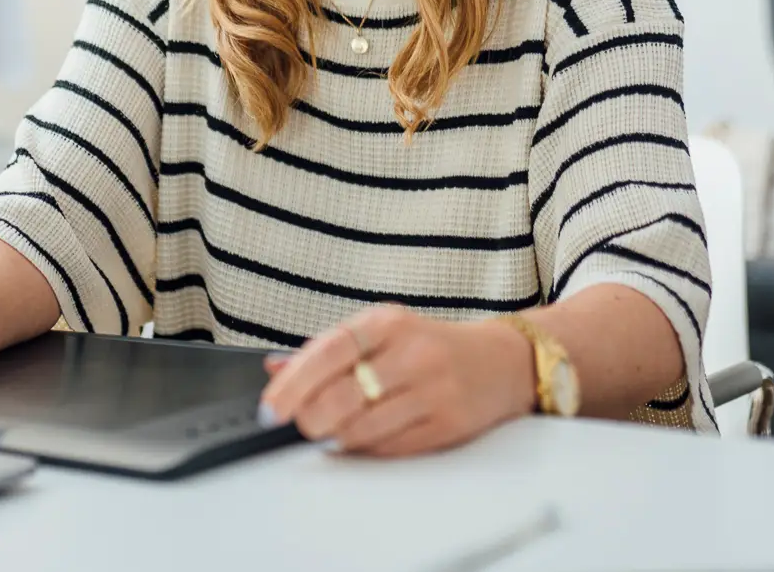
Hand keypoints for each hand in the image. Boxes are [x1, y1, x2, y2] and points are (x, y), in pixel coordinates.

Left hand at [258, 305, 533, 457]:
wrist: (503, 361)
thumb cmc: (429, 347)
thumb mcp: (382, 332)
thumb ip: (328, 350)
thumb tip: (274, 370)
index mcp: (388, 322)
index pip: (330, 350)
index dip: (294, 383)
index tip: (270, 407)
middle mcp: (412, 352)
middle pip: (343, 396)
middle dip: (310, 420)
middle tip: (298, 427)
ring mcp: (433, 390)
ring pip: (364, 428)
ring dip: (334, 439)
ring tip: (326, 435)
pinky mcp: (448, 425)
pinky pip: (391, 448)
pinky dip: (365, 451)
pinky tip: (358, 443)